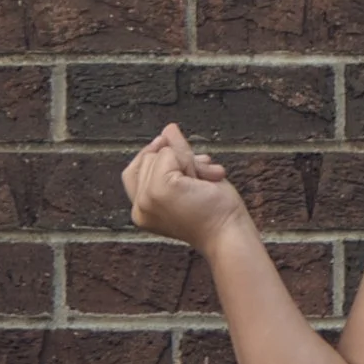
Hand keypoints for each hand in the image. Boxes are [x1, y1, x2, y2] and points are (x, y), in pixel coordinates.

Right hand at [121, 120, 248, 255]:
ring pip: (159, 154)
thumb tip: (169, 128)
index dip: (155, 157)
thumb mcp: (193, 180)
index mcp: (142, 211)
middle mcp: (138, 207)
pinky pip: (168, 154)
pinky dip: (190, 162)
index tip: (180, 157)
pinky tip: (206, 180)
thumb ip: (176, 156)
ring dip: (188, 161)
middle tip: (201, 179)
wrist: (228, 234)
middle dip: (178, 159)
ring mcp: (146, 199)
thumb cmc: (216, 213)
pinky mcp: (158, 190)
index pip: (134, 171)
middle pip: (147, 159)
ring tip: (205, 181)